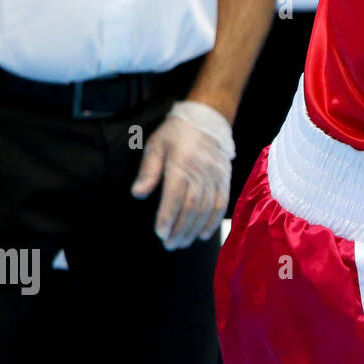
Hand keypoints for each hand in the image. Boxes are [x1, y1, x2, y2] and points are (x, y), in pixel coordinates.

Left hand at [130, 100, 235, 249]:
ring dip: (194, 229)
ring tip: (183, 243)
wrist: (207, 118)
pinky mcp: (225, 178)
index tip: (160, 233)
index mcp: (180, 164)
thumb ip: (148, 170)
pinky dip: (213, 221)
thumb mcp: (155, 146)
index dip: (168, 217)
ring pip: (206, 208)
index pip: (175, 196)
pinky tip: (203, 234)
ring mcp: (216, 176)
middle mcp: (201, 172)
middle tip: (170, 245)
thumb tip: (138, 194)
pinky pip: (222, 203)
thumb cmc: (176, 133)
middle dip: (180, 229)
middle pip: (191, 207)